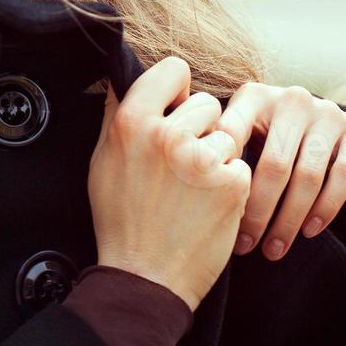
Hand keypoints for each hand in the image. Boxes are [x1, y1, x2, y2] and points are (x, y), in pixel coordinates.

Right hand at [87, 56, 251, 311]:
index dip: (176, 88)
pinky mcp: (233, 184)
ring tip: (193, 187)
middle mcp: (168, 134)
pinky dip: (231, 183)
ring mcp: (203, 159)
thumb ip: (117, 114)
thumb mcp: (102, 159)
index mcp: (132, 122)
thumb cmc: (121, 219)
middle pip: (206, 102)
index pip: (173, 68)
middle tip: (180, 162)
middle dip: (199, 127)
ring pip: (228, 134)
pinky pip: (242, 164)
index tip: (174, 107)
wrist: (146, 278)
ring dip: (217, 155)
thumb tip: (123, 77)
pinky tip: (208, 204)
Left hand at [207, 83, 345, 261]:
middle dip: (258, 212)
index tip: (212, 216)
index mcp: (253, 95)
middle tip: (244, 246)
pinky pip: (344, 175)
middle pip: (274, 165)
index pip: (233, 138)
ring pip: (308, 175)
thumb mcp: (236, 133)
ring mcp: (328, 111)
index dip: (223, 180)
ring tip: (273, 250)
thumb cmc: (258, 136)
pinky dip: (326, 207)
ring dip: (290, 220)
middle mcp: (292, 98)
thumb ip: (216, 146)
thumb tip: (186, 179)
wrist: (314, 123)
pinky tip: (309, 232)